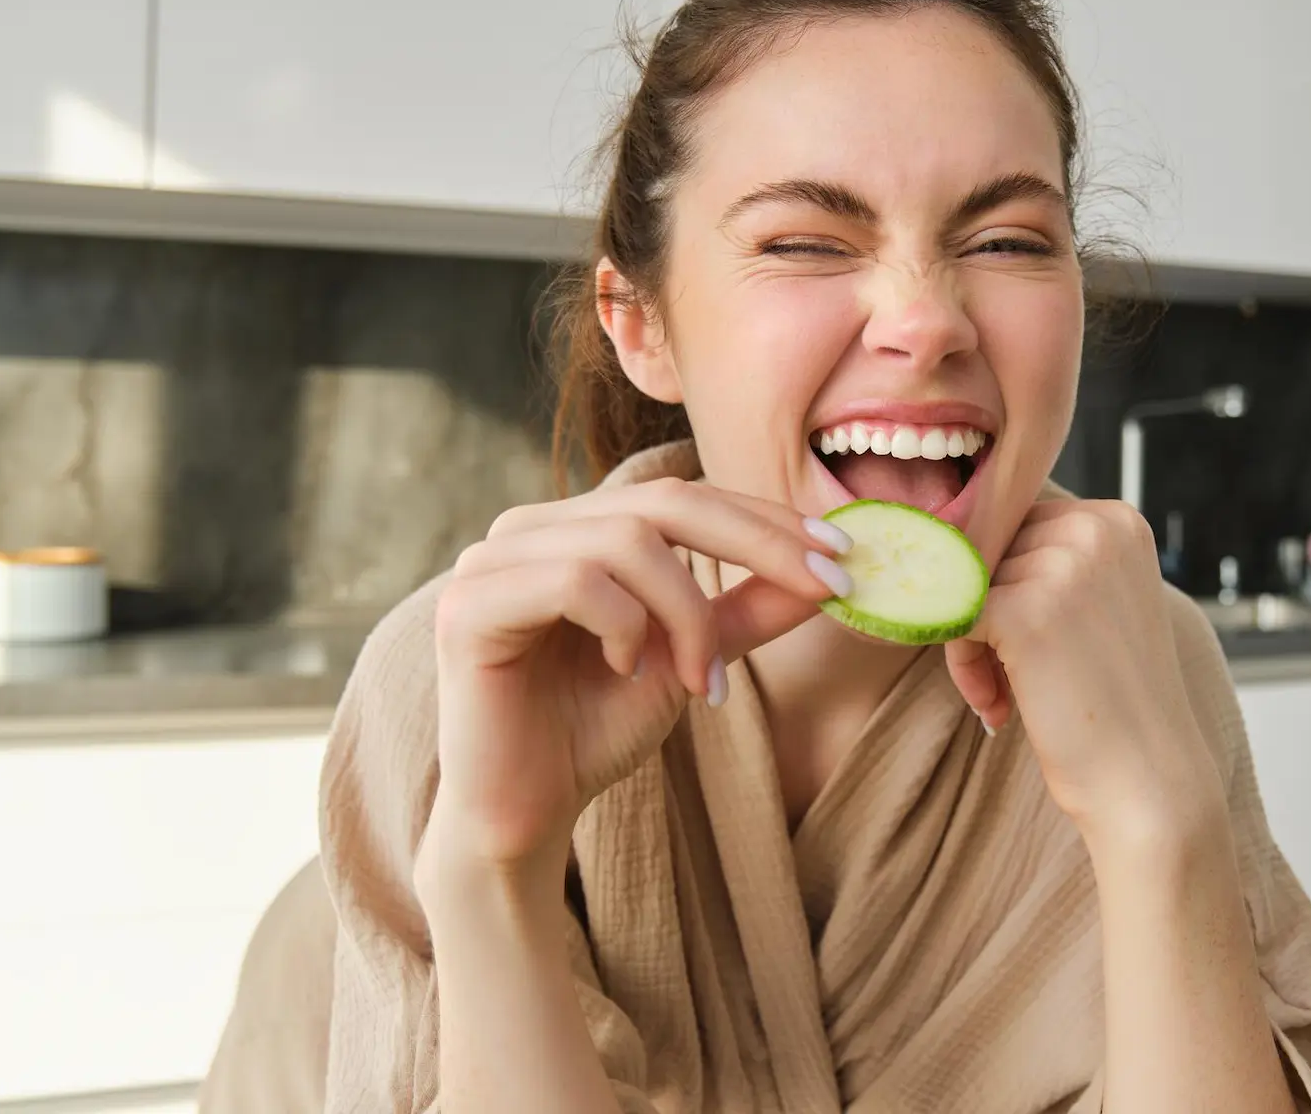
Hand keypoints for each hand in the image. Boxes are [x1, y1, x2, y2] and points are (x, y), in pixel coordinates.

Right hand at [424, 478, 850, 882]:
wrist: (523, 814)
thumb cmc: (595, 730)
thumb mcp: (690, 659)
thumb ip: (746, 611)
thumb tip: (827, 569)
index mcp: (576, 527)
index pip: (683, 497)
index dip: (765, 519)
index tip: (841, 554)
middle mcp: (529, 527)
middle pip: (662, 501)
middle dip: (756, 543)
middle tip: (822, 586)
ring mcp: (492, 558)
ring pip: (626, 540)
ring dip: (686, 612)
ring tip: (699, 679)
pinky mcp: (469, 603)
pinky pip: (574, 579)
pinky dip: (623, 625)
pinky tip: (624, 671)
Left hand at [945, 498, 1221, 843]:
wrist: (1148, 784)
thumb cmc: (1114, 702)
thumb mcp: (1098, 605)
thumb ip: (1048, 563)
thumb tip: (951, 540)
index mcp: (1117, 520)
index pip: (1018, 524)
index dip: (1006, 583)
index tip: (1023, 641)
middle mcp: (1094, 529)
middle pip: (989, 549)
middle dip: (984, 609)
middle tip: (1005, 678)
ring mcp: (1061, 568)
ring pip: (965, 582)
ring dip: (972, 644)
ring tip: (1005, 696)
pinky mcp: (1023, 611)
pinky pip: (952, 615)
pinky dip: (961, 664)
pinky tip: (995, 707)